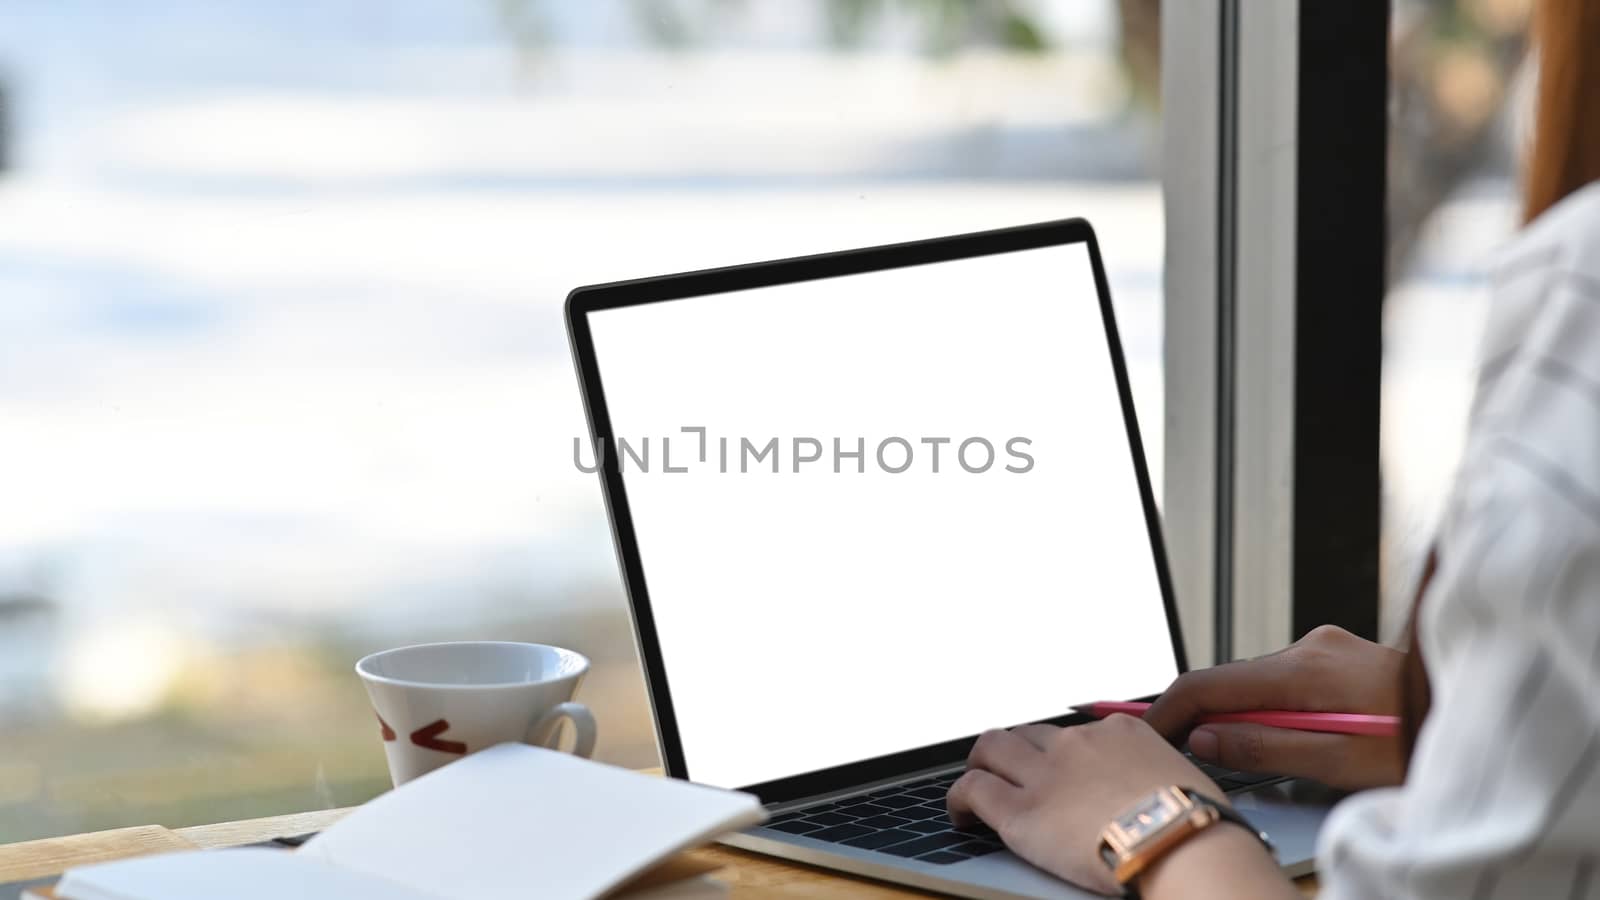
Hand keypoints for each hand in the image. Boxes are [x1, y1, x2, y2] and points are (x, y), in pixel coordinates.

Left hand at [947, 714, 1262, 894]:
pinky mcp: (1022, 811)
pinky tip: (960, 813)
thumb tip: (1157, 790)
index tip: (1060, 767)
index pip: (1078, 732)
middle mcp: (1077, 743)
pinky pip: (974, 789)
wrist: (1183, 844)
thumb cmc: (1196, 824)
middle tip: (1006, 768)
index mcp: (1120, 732)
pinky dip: (959, 797)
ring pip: (992, 748)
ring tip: (976, 782)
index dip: (1062, 752)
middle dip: (1014, 748)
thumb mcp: (1183, 778)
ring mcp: (1046, 774)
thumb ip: (1156, 775)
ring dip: (980, 763)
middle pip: (1029, 732)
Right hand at [1143, 624, 1404, 789]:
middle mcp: (1310, 647)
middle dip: (1201, 715)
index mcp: (1305, 669)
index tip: (1147, 732)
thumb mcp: (1339, 762)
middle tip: (1181, 750)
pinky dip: (1269, 707)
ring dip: (1241, 715)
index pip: (1210, 683)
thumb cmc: (1423, 740)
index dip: (1170, 710)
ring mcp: (1326, 647)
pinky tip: (1283, 734)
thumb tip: (1206, 739)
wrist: (1485, 714)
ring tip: (1241, 752)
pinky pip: (1284, 681)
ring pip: (1257, 682)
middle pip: (1230, 681)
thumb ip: (1266, 746)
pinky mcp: (1339, 657)